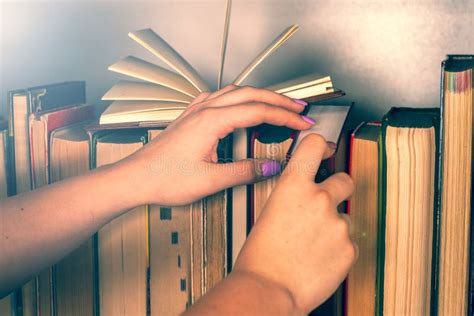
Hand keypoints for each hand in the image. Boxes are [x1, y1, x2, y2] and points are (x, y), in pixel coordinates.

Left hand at [115, 85, 313, 205]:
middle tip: (300, 109)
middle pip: (251, 94)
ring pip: (235, 92)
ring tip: (277, 103)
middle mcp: (204, 110)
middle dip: (279, 100)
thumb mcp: (210, 180)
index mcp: (212, 122)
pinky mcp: (190, 117)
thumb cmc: (164, 178)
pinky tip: (238, 103)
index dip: (285, 116)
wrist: (135, 178)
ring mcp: (196, 111)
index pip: (259, 111)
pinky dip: (238, 97)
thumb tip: (271, 165)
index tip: (303, 123)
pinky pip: (218, 96)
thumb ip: (245, 171)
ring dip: (260, 96)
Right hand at [232, 134, 356, 313]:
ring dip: (334, 226)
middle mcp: (320, 199)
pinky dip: (337, 249)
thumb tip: (304, 197)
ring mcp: (338, 223)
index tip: (325, 148)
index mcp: (294, 186)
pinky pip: (348, 242)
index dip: (321, 146)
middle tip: (326, 203)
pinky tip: (319, 258)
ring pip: (345, 217)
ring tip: (314, 244)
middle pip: (344, 179)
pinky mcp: (349, 248)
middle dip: (338, 188)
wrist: (269, 288)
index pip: (314, 146)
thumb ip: (293, 198)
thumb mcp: (269, 212)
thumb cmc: (261, 255)